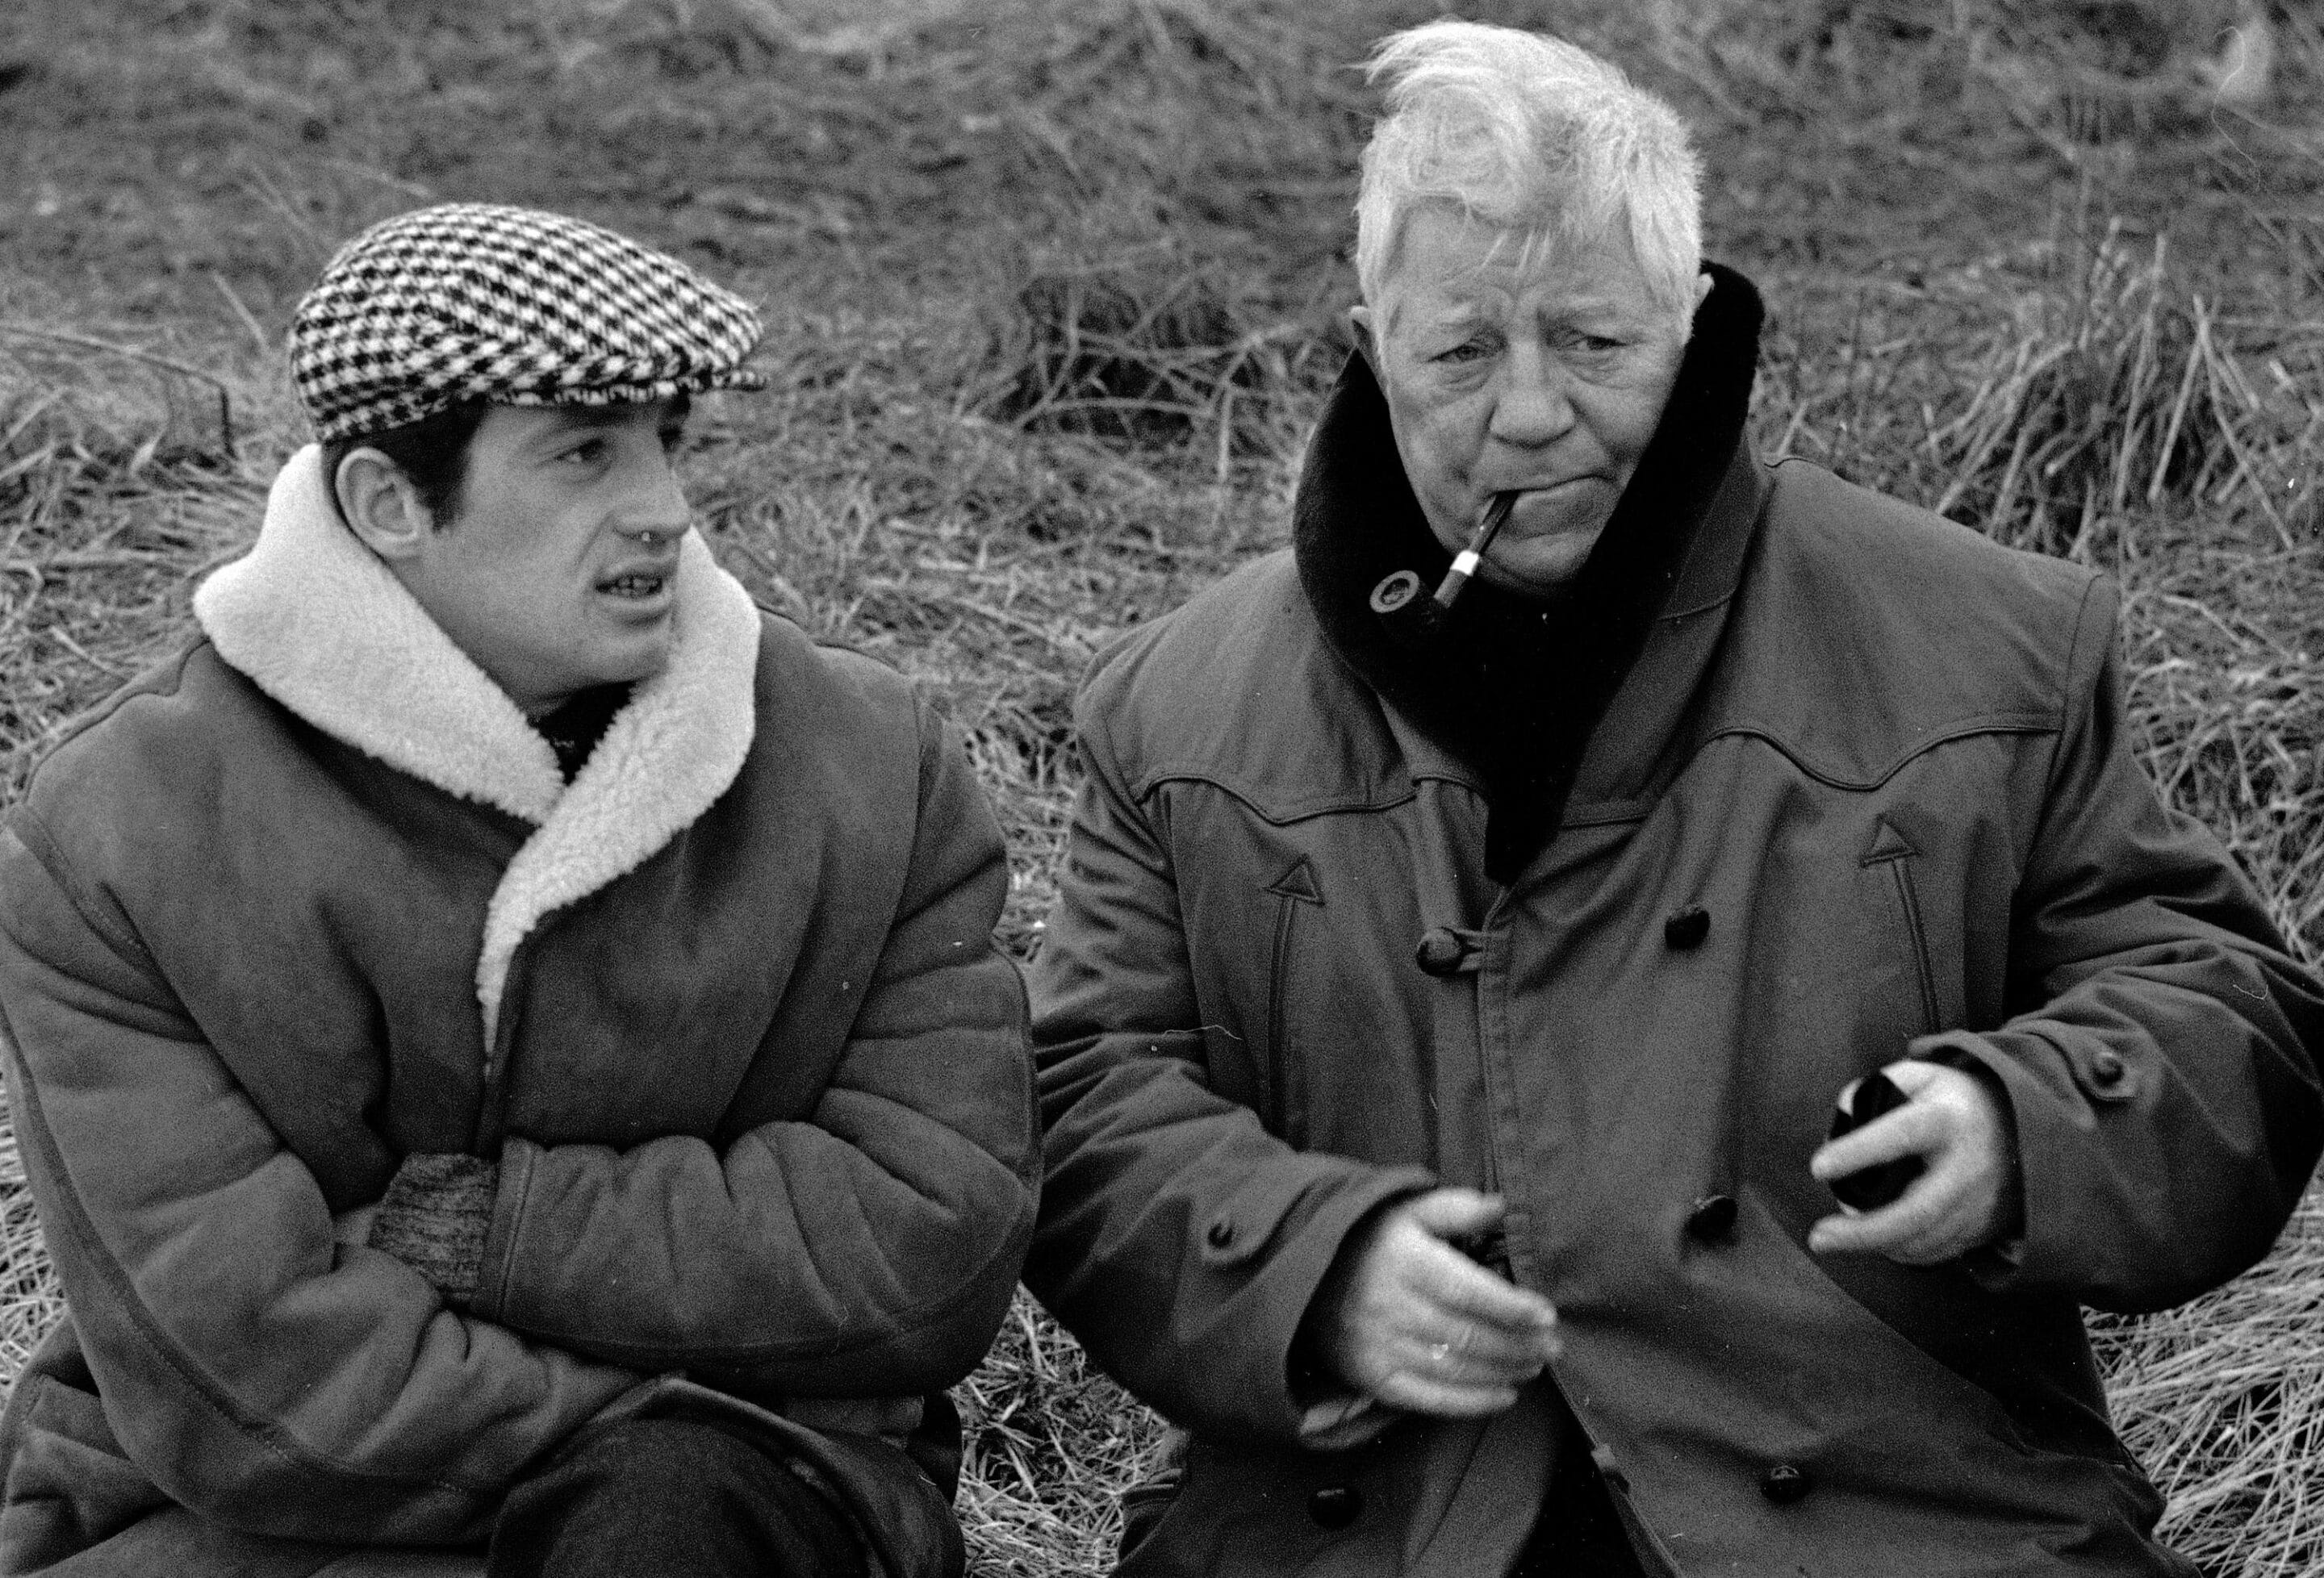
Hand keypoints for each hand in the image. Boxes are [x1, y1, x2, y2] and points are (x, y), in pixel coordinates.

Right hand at [1302, 1188, 1560, 1416]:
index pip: (1469, 1290)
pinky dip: (1471, 1402)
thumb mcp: (1406, 1210)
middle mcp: (1392, 1306)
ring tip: (1535, 1366)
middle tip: (1552, 1346)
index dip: (1512, 1307)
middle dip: (1518, 1344)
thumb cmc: (1368, 1239)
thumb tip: (1502, 1206)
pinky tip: (1504, 1396)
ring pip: (1455, 1368)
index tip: (1546, 1314)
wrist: (1302, 1275)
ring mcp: (1380, 1346)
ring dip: (1504, 1371)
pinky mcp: (1373, 1377)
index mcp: (1405, 1261)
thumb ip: (1455, 1208)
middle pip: (1469, 1334)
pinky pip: (1429, 1398)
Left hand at [1808, 1060, 2021, 1263]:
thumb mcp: (1921, 1076)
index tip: (1818, 1167)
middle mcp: (1968, 1166)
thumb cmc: (1954, 1101)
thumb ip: (1874, 1089)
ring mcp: (1981, 1203)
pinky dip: (1901, 1251)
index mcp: (1948, 1119)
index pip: (1901, 1134)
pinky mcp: (1984, 1227)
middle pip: (1917, 1211)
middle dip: (1863, 1232)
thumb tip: (1840, 1121)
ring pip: (1925, 1239)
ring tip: (1835, 1238)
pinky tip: (1874, 1242)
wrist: (2025, 1127)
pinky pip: (1939, 1250)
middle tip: (1818, 1237)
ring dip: (1875, 1245)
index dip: (1859, 1152)